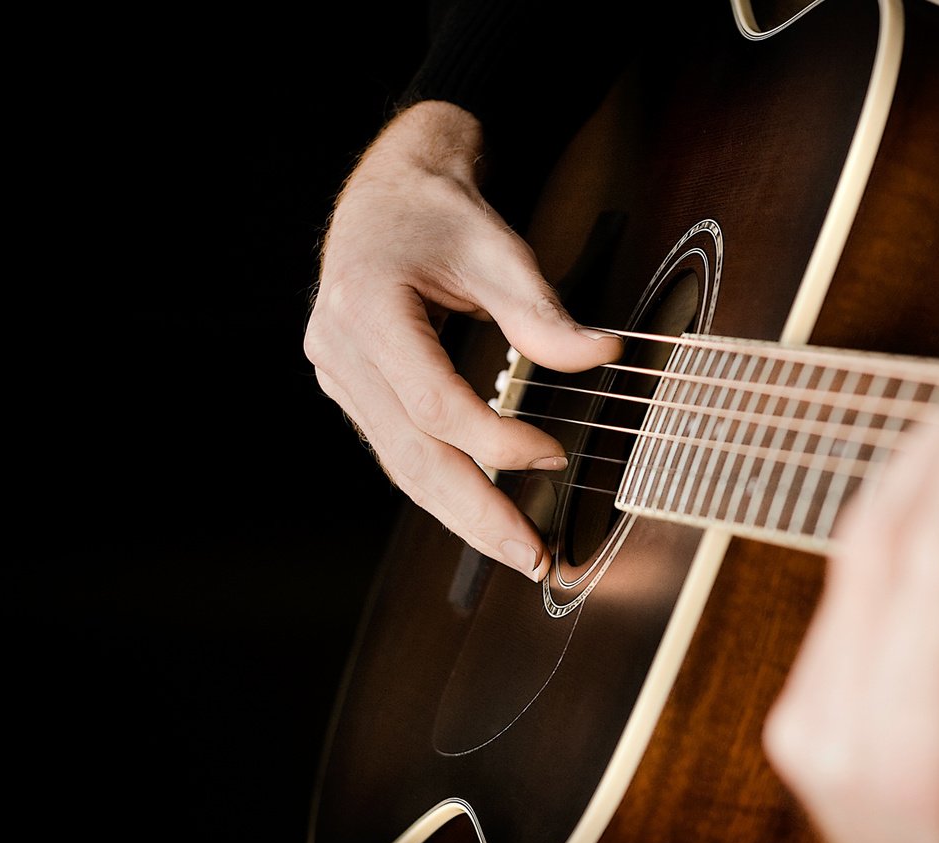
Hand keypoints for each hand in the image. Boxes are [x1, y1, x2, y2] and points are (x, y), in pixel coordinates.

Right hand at [304, 100, 622, 579]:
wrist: (389, 191)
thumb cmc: (441, 211)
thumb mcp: (498, 250)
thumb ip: (542, 313)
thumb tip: (601, 357)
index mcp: (365, 304)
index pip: (434, 402)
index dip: (497, 440)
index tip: (554, 457)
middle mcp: (337, 347)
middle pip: (411, 454)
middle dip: (476, 513)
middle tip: (531, 556)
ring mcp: (336, 372)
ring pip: (401, 464)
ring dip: (460, 513)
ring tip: (515, 550)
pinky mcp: (350, 387)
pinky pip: (398, 450)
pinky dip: (443, 484)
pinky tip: (482, 512)